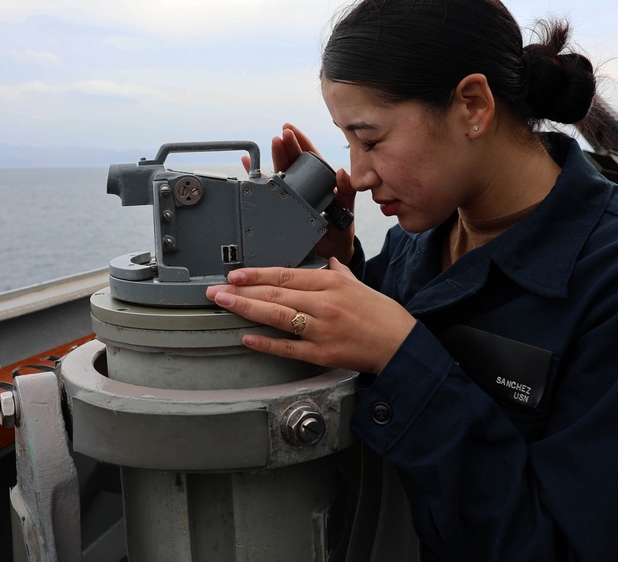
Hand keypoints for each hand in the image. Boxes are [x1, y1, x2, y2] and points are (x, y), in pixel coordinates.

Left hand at [206, 258, 415, 373]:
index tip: (236, 274)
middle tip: (216, 290)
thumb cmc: (382, 316)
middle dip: (242, 291)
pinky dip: (267, 343)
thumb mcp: (360, 286)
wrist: (401, 345)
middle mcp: (325, 304)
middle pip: (275, 294)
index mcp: (332, 284)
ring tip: (225, 304)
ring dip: (247, 309)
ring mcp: (322, 330)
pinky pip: (289, 348)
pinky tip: (247, 337)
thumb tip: (328, 262)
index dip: (257, 274)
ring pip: (278, 316)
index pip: (286, 276)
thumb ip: (339, 273)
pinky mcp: (323, 354)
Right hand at [242, 123, 356, 262]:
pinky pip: (267, 189)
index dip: (301, 141)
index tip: (291, 130)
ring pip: (281, 171)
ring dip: (273, 157)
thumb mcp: (346, 209)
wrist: (329, 252)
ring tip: (270, 146)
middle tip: (280, 137)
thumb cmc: (340, 229)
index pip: (310, 156)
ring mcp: (292, 194)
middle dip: (286, 146)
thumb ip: (347, 191)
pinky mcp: (281, 206)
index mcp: (321, 181)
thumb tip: (341, 171)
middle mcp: (304, 185)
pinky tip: (247, 164)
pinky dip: (256, 175)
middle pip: (293, 161)